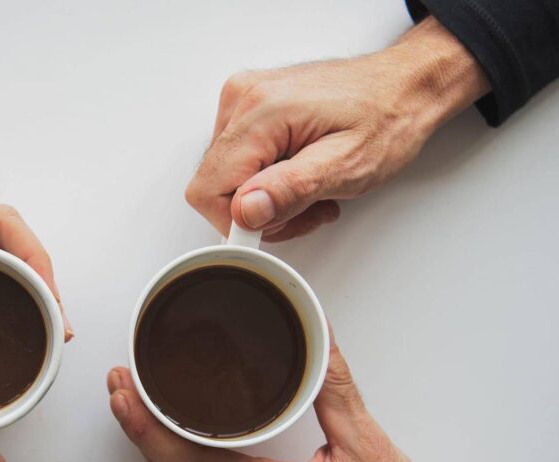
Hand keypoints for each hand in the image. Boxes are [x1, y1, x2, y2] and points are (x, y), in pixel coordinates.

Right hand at [185, 17, 489, 241]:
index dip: (238, 222)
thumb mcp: (347, 165)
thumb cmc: (388, 118)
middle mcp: (243, 99)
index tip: (276, 224)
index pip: (208, 190)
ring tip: (309, 188)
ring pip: (225, 178)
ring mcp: (243, 100)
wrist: (405, 86)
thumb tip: (245, 212)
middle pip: (214, 186)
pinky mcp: (249, 107)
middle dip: (257, 212)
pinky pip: (237, 161)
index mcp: (261, 111)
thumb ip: (290, 190)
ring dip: (265, 197)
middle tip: (305, 207)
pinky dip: (266, 178)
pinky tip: (298, 173)